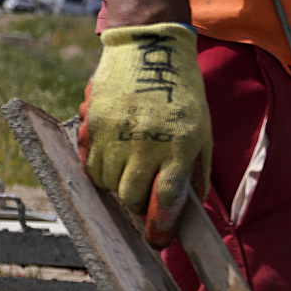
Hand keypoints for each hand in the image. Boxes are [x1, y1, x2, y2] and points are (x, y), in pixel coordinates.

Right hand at [79, 22, 209, 246]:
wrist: (149, 49)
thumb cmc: (182, 94)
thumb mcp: (202, 133)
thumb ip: (197, 172)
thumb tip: (193, 208)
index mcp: (178, 148)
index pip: (165, 201)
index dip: (160, 227)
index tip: (158, 241)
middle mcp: (146, 144)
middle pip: (131, 196)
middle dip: (137, 204)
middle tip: (144, 195)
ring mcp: (116, 134)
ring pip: (107, 184)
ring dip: (117, 185)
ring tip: (129, 169)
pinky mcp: (93, 123)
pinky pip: (89, 163)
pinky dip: (98, 168)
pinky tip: (112, 154)